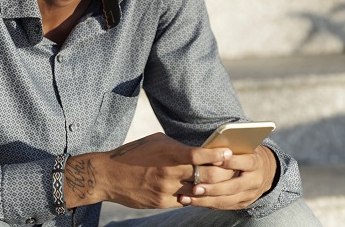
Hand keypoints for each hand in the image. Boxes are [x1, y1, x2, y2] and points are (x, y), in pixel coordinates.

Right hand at [63, 133, 232, 209]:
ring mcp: (165, 190)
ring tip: (224, 184)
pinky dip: (194, 197)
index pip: (199, 155)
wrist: (109, 175)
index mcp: (169, 154)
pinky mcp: (160, 203)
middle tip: (234, 170)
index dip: (217, 155)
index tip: (230, 152)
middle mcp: (169, 173)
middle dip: (222, 174)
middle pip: (204, 177)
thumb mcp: (157, 141)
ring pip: (197, 192)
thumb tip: (199, 149)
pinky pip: (184, 201)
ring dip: (211, 189)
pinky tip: (203, 194)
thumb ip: (178, 146)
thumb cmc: (135, 153)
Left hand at [178, 145, 276, 209]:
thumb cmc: (248, 153)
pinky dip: (207, 204)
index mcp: (256, 162)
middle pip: (233, 186)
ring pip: (227, 200)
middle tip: (195, 187)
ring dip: (206, 200)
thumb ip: (232, 146)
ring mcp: (249, 195)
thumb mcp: (245, 146)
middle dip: (213, 188)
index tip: (212, 160)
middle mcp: (254, 180)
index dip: (228, 162)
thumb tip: (213, 145)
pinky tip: (192, 201)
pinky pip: (224, 206)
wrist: (267, 171)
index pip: (243, 162)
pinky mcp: (242, 203)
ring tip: (188, 198)